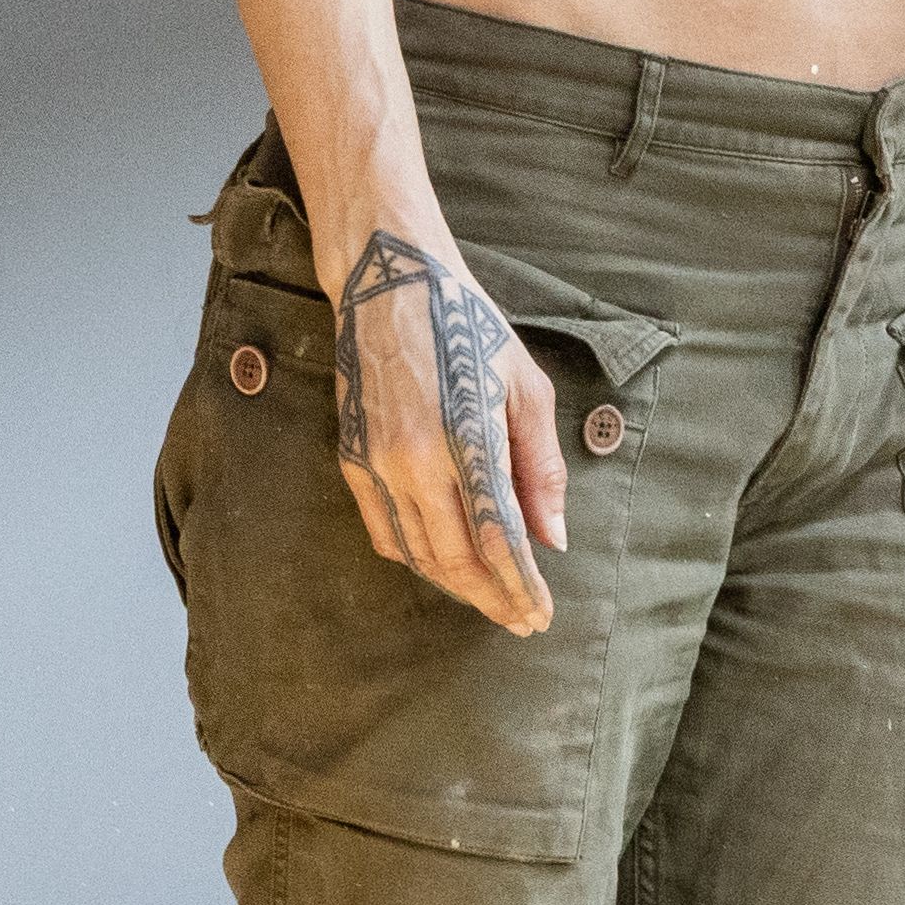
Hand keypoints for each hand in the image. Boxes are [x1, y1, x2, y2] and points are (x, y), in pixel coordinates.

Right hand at [323, 219, 570, 637]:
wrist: (388, 284)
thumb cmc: (467, 326)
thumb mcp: (525, 386)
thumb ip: (540, 466)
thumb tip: (552, 537)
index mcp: (468, 439)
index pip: (499, 538)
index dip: (522, 586)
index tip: (540, 615)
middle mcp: (416, 461)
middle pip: (457, 559)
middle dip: (493, 597)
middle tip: (520, 620)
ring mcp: (377, 463)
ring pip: (417, 553)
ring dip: (457, 586)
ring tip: (489, 599)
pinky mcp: (351, 459)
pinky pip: (383, 531)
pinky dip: (414, 559)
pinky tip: (441, 567)